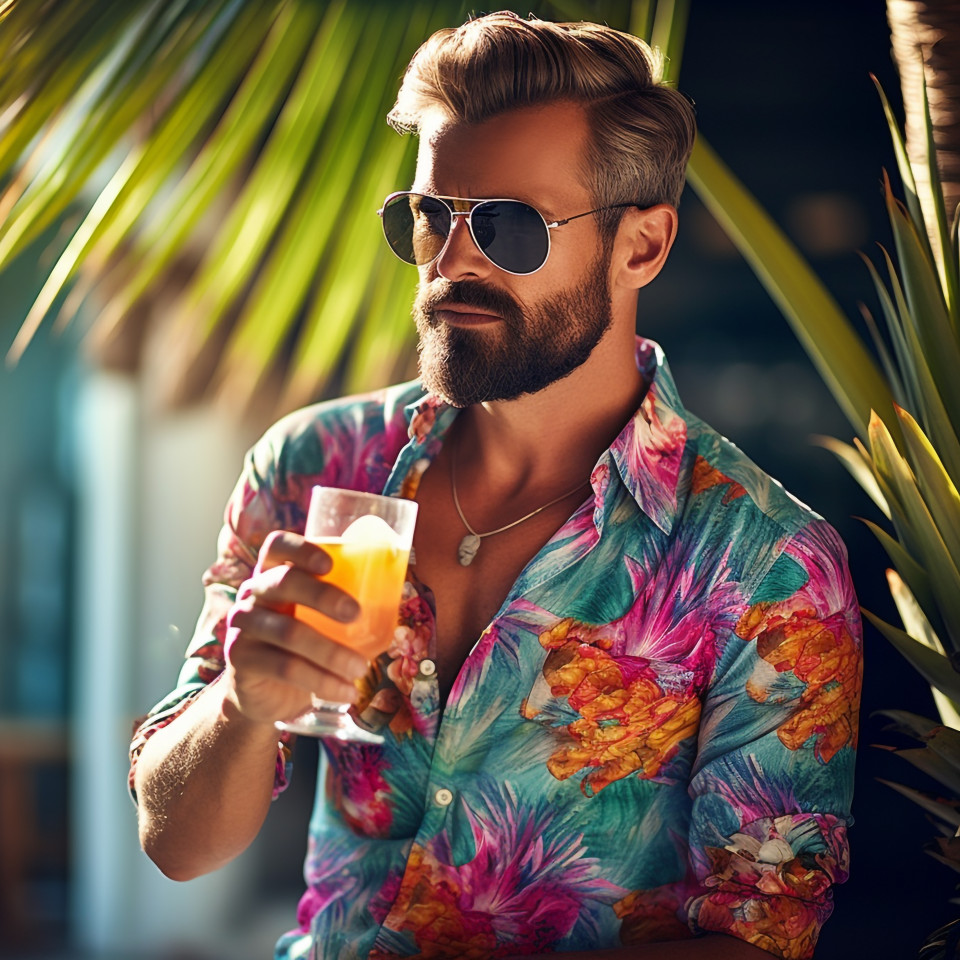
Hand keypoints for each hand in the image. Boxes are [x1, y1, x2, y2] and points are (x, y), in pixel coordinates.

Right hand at [222, 530, 367, 726]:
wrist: (263, 692)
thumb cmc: (301, 644)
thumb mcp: (315, 617)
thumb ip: (340, 597)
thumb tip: (397, 580)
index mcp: (272, 573)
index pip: (277, 546)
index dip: (301, 549)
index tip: (330, 565)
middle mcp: (252, 594)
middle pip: (284, 582)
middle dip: (324, 596)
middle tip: (357, 615)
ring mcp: (242, 627)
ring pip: (289, 632)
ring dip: (332, 652)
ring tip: (361, 669)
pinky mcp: (241, 660)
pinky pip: (285, 668)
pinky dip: (322, 681)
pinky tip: (346, 692)